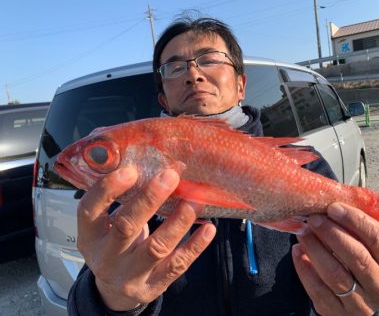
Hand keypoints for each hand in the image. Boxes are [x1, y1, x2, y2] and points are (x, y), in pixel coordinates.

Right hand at [76, 167, 216, 310]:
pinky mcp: (154, 286)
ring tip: (195, 199)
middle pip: (127, 227)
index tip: (131, 170)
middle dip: (149, 199)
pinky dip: (195, 246)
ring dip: (179, 221)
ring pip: (156, 248)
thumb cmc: (115, 244)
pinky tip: (209, 228)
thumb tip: (156, 165)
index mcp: (89, 235)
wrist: (115, 292)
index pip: (89, 210)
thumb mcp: (106, 226)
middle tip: (171, 175)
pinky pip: (177, 265)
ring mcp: (130, 275)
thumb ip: (122, 200)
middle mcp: (106, 257)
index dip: (108, 189)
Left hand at [292, 202, 378, 315]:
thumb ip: (358, 229)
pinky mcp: (338, 313)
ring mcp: (361, 304)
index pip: (378, 238)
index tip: (333, 207)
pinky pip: (318, 290)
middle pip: (357, 257)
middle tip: (314, 219)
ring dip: (316, 249)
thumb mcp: (370, 248)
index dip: (355, 220)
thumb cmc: (363, 263)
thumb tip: (332, 203)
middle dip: (332, 233)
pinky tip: (297, 251)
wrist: (360, 300)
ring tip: (303, 232)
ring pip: (335, 274)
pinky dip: (304, 269)